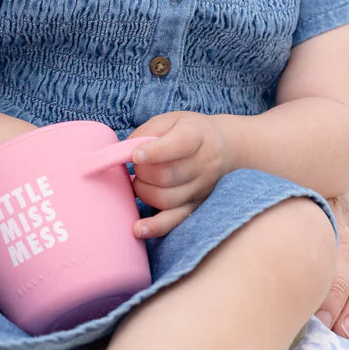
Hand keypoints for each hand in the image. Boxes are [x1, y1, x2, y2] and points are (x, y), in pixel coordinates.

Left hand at [128, 112, 230, 238]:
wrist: (225, 148)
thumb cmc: (189, 131)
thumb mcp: (171, 120)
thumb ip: (147, 133)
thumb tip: (123, 153)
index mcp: (197, 136)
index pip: (180, 144)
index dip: (154, 151)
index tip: (135, 155)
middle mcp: (204, 164)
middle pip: (166, 175)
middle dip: (142, 172)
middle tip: (137, 166)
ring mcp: (202, 188)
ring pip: (166, 199)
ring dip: (144, 191)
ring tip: (141, 181)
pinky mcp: (197, 206)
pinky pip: (175, 220)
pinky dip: (155, 227)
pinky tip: (138, 229)